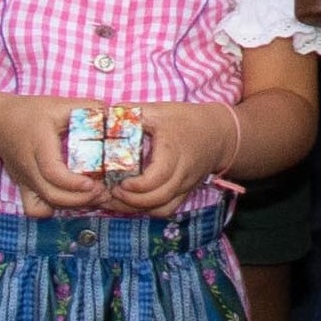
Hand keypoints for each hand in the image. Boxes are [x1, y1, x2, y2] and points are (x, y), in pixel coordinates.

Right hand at [0, 95, 109, 216]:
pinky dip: (52, 210)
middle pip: (51, 194)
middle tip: (104, 191)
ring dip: (72, 205)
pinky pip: (34, 209)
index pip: (52, 171)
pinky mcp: (23, 187)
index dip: (74, 183)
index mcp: (39, 145)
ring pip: (45, 205)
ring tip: (95, 196)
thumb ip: (87, 107)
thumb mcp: (58, 105)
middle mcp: (29, 167)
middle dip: (80, 199)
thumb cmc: (30, 112)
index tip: (94, 183)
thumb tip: (113, 114)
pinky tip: (69, 200)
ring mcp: (24, 181)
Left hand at [98, 104, 229, 217]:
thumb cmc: (187, 120)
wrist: (218, 134)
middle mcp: (182, 172)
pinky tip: (132, 204)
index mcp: (174, 151)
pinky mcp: (184, 192)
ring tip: (116, 201)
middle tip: (110, 193)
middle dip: (131, 201)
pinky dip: (149, 210)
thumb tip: (102, 114)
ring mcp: (184, 185)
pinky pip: (167, 209)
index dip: (138, 186)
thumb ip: (132, 112)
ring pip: (162, 208)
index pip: (159, 176)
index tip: (120, 183)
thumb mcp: (159, 110)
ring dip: (137, 209)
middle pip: (159, 198)